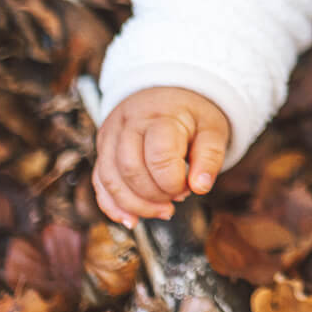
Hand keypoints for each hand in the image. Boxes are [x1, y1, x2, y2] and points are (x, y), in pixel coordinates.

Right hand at [93, 86, 229, 227]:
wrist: (169, 92)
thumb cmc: (193, 115)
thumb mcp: (212, 129)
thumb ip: (210, 157)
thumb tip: (200, 188)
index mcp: (160, 115)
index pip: (159, 156)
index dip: (173, 181)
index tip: (189, 187)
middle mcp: (128, 123)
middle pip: (130, 169)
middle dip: (154, 196)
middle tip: (176, 200)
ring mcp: (110, 135)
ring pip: (109, 179)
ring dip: (134, 205)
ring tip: (162, 211)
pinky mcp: (103, 148)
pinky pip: (99, 181)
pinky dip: (113, 205)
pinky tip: (131, 219)